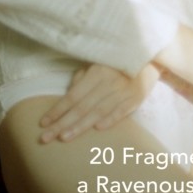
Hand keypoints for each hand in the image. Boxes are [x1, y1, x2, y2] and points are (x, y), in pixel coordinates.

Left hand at [39, 62, 160, 142]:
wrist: (149, 54)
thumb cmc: (116, 59)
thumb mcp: (96, 62)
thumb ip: (82, 77)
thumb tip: (69, 94)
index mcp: (97, 72)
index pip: (73, 95)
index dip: (58, 109)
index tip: (43, 122)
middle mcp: (109, 82)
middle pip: (83, 107)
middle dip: (63, 123)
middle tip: (45, 137)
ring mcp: (124, 90)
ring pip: (99, 112)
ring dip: (81, 126)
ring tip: (64, 138)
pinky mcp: (137, 97)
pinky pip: (122, 111)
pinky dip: (111, 120)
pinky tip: (97, 130)